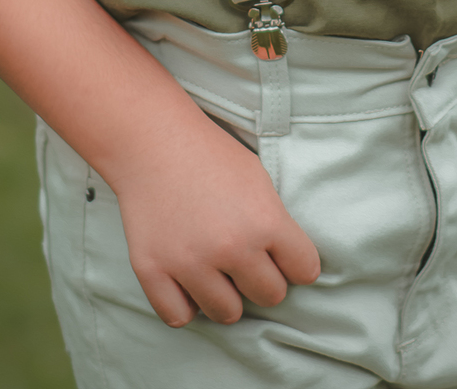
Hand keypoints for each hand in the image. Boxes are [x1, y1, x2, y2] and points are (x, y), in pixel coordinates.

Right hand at [108, 110, 320, 326]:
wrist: (152, 139)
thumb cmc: (209, 154)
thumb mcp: (259, 179)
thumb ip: (276, 224)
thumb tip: (290, 266)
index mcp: (264, 221)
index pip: (304, 270)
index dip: (295, 262)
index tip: (281, 255)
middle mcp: (231, 247)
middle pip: (270, 296)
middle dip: (261, 278)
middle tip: (244, 257)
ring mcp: (189, 263)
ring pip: (227, 314)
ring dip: (225, 295)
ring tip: (215, 268)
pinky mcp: (152, 271)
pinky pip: (179, 317)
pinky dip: (184, 303)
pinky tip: (186, 280)